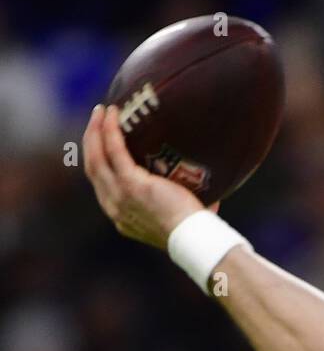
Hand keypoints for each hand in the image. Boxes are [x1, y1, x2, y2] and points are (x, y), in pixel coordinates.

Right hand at [82, 103, 209, 247]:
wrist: (193, 239)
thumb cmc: (192, 231)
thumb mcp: (174, 216)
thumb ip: (177, 201)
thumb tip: (204, 188)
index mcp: (121, 216)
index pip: (101, 184)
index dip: (98, 160)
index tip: (102, 141)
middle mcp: (114, 207)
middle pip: (93, 168)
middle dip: (91, 141)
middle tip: (98, 119)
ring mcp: (120, 195)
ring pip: (96, 157)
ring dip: (95, 131)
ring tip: (101, 111)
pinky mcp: (131, 184)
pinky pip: (114, 150)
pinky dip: (110, 130)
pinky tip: (111, 114)